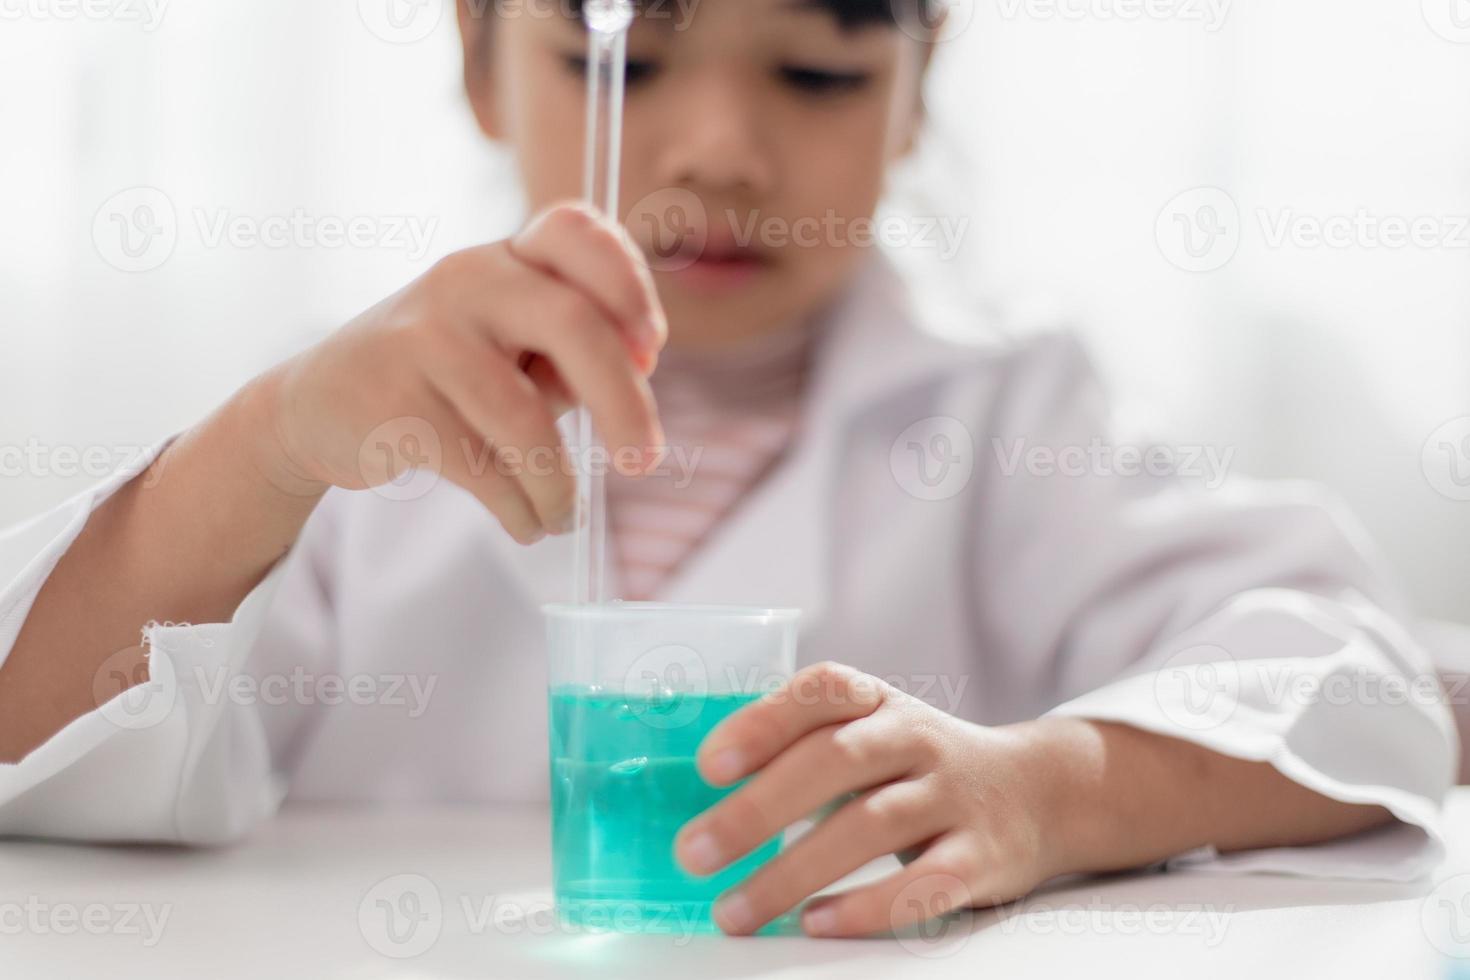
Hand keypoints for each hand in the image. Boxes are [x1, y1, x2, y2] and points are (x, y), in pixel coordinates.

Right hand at [248, 202, 666, 542]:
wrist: (320, 407)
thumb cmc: (448, 377)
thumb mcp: (513, 347)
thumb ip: (576, 354)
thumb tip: (637, 376)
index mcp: (508, 258)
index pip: (575, 230)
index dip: (628, 282)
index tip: (652, 350)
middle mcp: (467, 279)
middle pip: (573, 323)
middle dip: (623, 403)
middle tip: (644, 461)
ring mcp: (425, 335)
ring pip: (525, 419)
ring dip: (558, 485)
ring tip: (563, 516)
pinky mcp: (393, 399)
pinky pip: (482, 467)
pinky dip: (519, 509)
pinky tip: (528, 524)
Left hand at [675, 661, 1056, 937]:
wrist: (1040, 792)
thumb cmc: (919, 766)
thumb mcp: (871, 734)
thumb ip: (802, 751)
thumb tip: (703, 801)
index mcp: (879, 702)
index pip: (822, 691)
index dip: (764, 721)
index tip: (708, 764)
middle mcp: (917, 738)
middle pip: (835, 761)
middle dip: (757, 809)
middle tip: (693, 852)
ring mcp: (952, 796)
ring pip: (870, 826)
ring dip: (793, 871)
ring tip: (735, 909)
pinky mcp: (981, 857)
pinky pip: (924, 882)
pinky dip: (867, 906)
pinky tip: (817, 923)